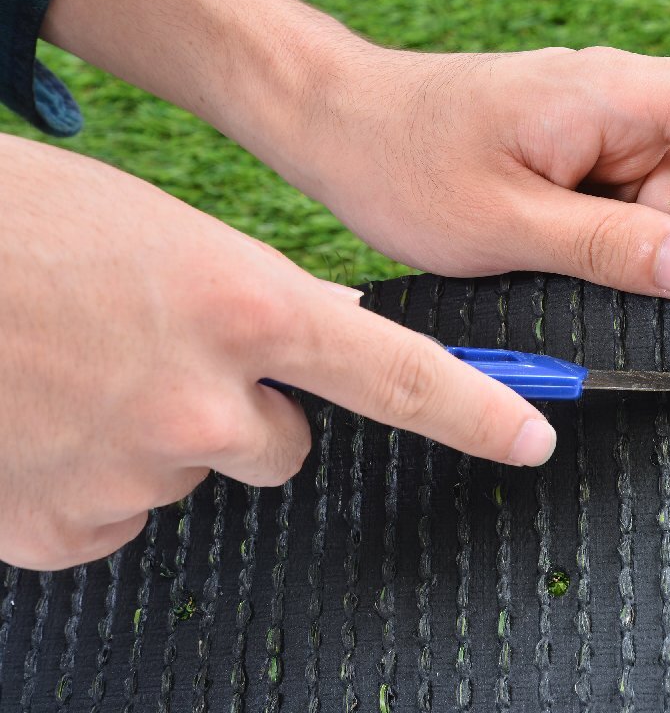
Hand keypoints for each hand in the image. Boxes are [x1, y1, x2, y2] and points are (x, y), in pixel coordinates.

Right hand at [0, 135, 555, 569]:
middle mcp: (206, 401)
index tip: (532, 438)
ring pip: (196, 473)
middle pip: (283, 445)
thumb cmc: (30, 230)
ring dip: (160, 437)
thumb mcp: (172, 240)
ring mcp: (138, 470)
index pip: (402, 375)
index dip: (480, 412)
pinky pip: (121, 511)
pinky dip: (95, 475)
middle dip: (246, 413)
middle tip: (163, 357)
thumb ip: (259, 299)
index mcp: (246, 308)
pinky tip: (46, 420)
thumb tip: (327, 337)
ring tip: (86, 373)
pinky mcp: (70, 525)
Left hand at [43, 0, 669, 297]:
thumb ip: (610, 250)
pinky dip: (604, 246)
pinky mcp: (578, 159)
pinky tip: (548, 258)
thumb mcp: (507, 225)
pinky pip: (626, 209)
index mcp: (618, 96)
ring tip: (552, 265)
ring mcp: (602, 131)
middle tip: (606, 283)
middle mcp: (624, 105)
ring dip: (631, 252)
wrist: (333, 125)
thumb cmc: (402, 162)